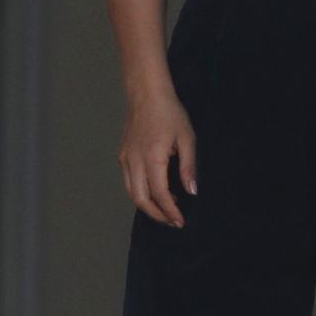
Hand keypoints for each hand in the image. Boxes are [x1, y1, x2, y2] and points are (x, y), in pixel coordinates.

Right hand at [118, 92, 196, 227]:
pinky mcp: (123, 155)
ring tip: (166, 208)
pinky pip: (129, 181)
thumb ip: (189, 166)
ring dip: (148, 206)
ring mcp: (126, 158)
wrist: (147, 93)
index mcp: (152, 157)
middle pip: (141, 200)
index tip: (180, 222)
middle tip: (172, 221)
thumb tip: (192, 191)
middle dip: (157, 215)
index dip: (170, 212)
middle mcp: (135, 161)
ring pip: (132, 193)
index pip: (159, 195)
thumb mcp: (187, 137)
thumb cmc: (169, 112)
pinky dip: (140, 192)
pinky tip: (155, 190)